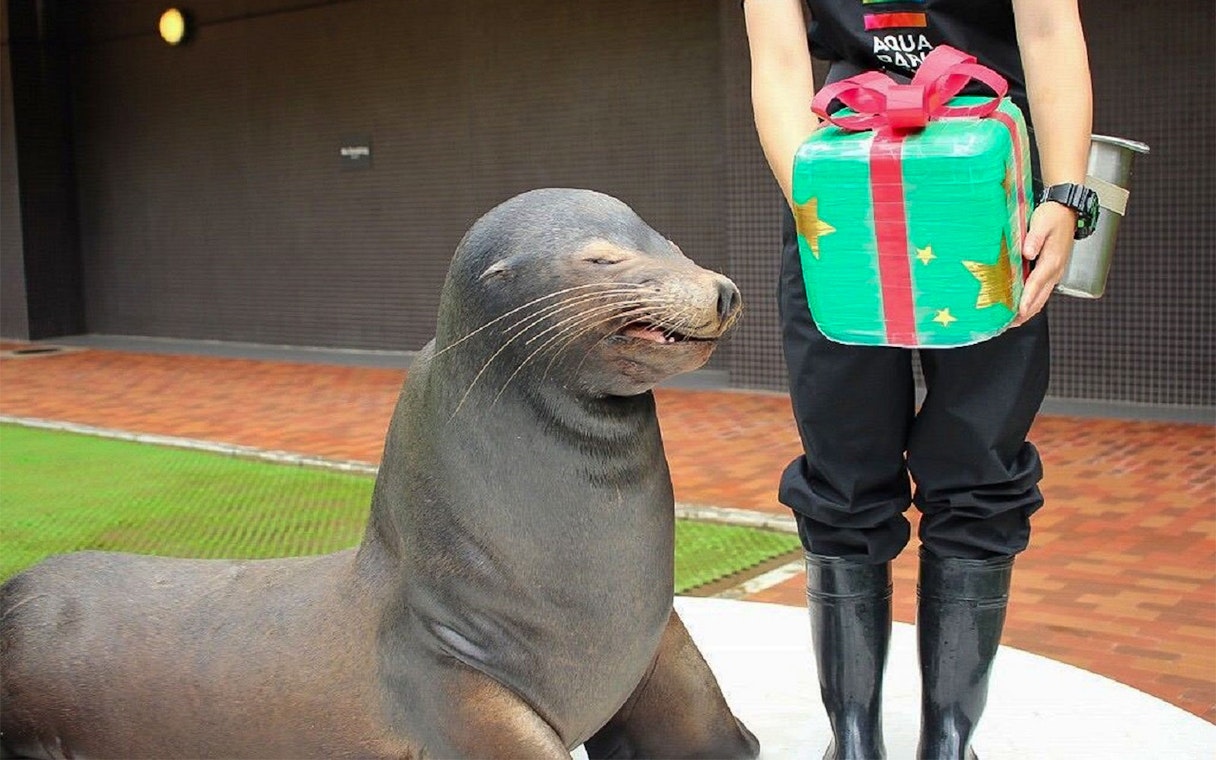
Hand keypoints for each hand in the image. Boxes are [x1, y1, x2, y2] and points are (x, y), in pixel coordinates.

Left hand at [1014, 201, 1076, 325]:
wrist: (1067, 211)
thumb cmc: (1052, 216)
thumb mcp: (1042, 223)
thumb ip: (1034, 238)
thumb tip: (1027, 252)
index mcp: (1051, 260)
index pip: (1036, 283)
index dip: (1027, 298)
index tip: (1018, 310)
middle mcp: (1054, 270)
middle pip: (1040, 298)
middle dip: (1025, 312)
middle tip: (1008, 324)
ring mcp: (1054, 272)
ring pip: (1042, 298)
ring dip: (1028, 310)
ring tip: (1012, 321)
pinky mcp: (1051, 271)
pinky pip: (1042, 291)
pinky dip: (1032, 302)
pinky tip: (1021, 307)